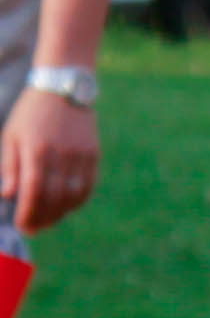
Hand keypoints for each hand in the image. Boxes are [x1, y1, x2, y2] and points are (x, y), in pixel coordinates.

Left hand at [2, 88, 97, 231]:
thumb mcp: (11, 135)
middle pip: (54, 197)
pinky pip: (88, 186)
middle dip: (43, 217)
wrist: (63, 89)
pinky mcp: (93, 155)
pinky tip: (66, 207)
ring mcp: (80, 155)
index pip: (33, 190)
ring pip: (73, 195)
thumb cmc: (31, 114)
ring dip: (60, 213)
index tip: (22, 225)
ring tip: (48, 221)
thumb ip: (10, 165)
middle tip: (33, 228)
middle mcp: (60, 154)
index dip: (27, 212)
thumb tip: (9, 194)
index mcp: (36, 149)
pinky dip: (77, 201)